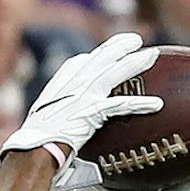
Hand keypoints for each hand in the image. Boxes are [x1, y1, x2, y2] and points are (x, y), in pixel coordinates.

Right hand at [3, 31, 162, 166]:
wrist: (32, 151)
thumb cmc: (35, 148)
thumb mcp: (42, 129)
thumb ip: (54, 124)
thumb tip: (59, 140)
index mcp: (58, 89)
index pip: (78, 65)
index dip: (92, 58)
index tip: (102, 54)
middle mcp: (71, 87)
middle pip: (99, 59)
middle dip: (118, 46)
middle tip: (135, 40)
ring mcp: (81, 97)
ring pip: (113, 73)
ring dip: (134, 63)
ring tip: (152, 56)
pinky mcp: (91, 111)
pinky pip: (120, 105)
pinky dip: (139, 104)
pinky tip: (157, 104)